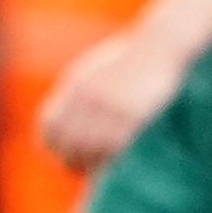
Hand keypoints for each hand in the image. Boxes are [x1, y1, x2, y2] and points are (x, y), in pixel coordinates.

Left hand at [38, 28, 187, 173]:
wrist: (161, 45)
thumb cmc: (130, 59)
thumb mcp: (95, 69)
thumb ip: (77, 93)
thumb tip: (63, 121)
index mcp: (76, 84)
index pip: (51, 125)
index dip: (53, 144)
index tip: (63, 152)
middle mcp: (88, 96)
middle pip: (68, 141)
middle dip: (72, 158)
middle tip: (81, 166)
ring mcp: (110, 106)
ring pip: (90, 149)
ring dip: (92, 163)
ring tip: (98, 167)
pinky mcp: (132, 115)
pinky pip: (114, 148)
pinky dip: (111, 160)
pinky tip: (115, 161)